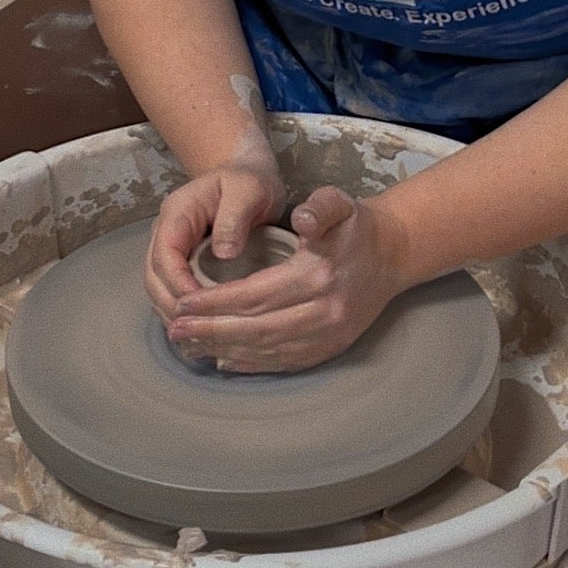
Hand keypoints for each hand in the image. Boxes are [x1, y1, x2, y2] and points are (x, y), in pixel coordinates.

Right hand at [145, 162, 287, 322]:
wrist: (247, 174)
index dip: (179, 285)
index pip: (165, 257)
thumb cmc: (249, 181)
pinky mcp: (182, 262)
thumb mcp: (248, 190)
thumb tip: (224, 253)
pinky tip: (199, 329)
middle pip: (153, 278)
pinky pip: (172, 290)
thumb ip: (234, 217)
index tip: (202, 307)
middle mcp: (166, 234)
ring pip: (158, 288)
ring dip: (172, 313)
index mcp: (177, 214)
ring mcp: (172, 249)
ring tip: (196, 337)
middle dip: (171, 306)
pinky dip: (181, 311)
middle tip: (198, 331)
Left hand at [164, 187, 408, 374]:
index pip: (256, 295)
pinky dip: (251, 363)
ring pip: (266, 349)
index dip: (217, 301)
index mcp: (318, 276)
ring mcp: (327, 336)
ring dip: (224, 348)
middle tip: (174, 328)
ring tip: (189, 344)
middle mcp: (323, 312)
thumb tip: (300, 220)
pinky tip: (223, 358)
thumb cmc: (356, 227)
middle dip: (211, 329)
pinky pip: (284, 362)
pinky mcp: (329, 349)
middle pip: (256, 328)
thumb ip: (319, 207)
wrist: (393, 254)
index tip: (185, 300)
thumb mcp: (340, 204)